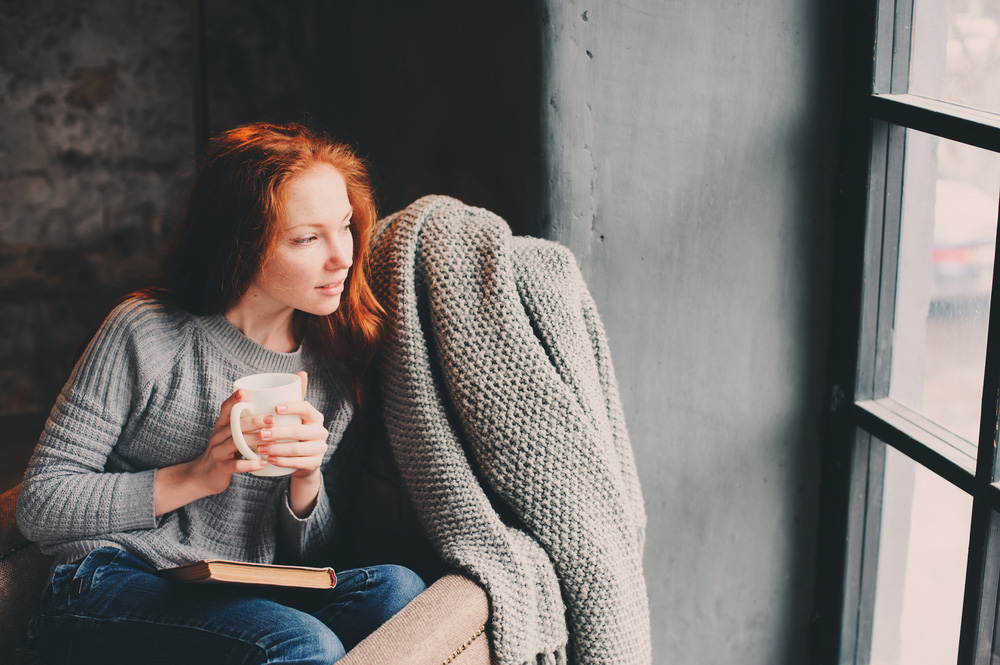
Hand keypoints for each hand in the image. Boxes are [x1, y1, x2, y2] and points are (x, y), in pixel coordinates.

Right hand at [192, 388, 273, 494]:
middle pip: (234, 426)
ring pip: (236, 443)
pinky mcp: (221, 467)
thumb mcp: (230, 435)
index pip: (225, 410)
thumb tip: (270, 411)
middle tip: (272, 420)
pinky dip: (250, 464)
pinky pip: (235, 465)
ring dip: (255, 441)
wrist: (203, 476)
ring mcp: (218, 452)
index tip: (243, 392)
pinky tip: (263, 463)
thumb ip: (244, 424)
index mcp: (221, 426)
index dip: (233, 400)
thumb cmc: (225, 451)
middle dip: (253, 421)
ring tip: (272, 441)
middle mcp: (217, 436)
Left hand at [255, 371, 327, 515]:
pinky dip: (282, 461)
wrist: (305, 460)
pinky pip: (298, 463)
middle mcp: (320, 432)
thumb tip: (301, 372)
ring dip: (276, 448)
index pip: (306, 408)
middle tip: (259, 433)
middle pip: (299, 431)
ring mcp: (319, 449)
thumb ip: (296, 396)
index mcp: (315, 417)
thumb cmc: (296, 432)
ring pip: (297, 449)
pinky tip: (269, 459)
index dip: (292, 407)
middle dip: (277, 432)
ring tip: (259, 448)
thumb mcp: (297, 415)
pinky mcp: (314, 463)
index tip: (275, 408)